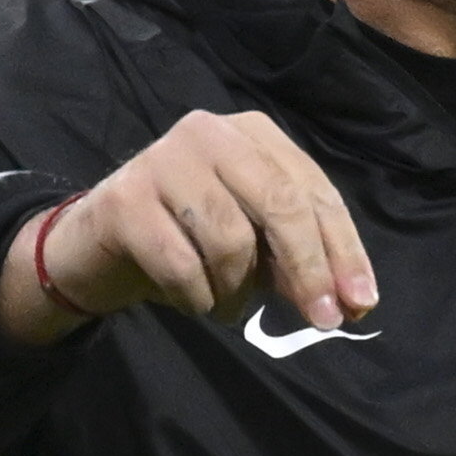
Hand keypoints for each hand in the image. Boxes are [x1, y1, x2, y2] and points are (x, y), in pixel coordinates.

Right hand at [0, 110, 377, 345]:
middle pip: (281, 204)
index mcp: (254, 135)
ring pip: (231, 238)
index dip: (343, 250)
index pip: (314, 191)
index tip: (361, 302)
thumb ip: (298, 263)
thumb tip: (350, 300)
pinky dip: (196, 297)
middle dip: (309, 269)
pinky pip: (182, 263)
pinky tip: (192, 300)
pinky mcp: (125, 199)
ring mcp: (164, 159)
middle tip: (322, 321)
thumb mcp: (254, 248)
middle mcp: (211, 133)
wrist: (94, 249)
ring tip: (226, 304)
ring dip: (237, 289)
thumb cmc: (188, 241)